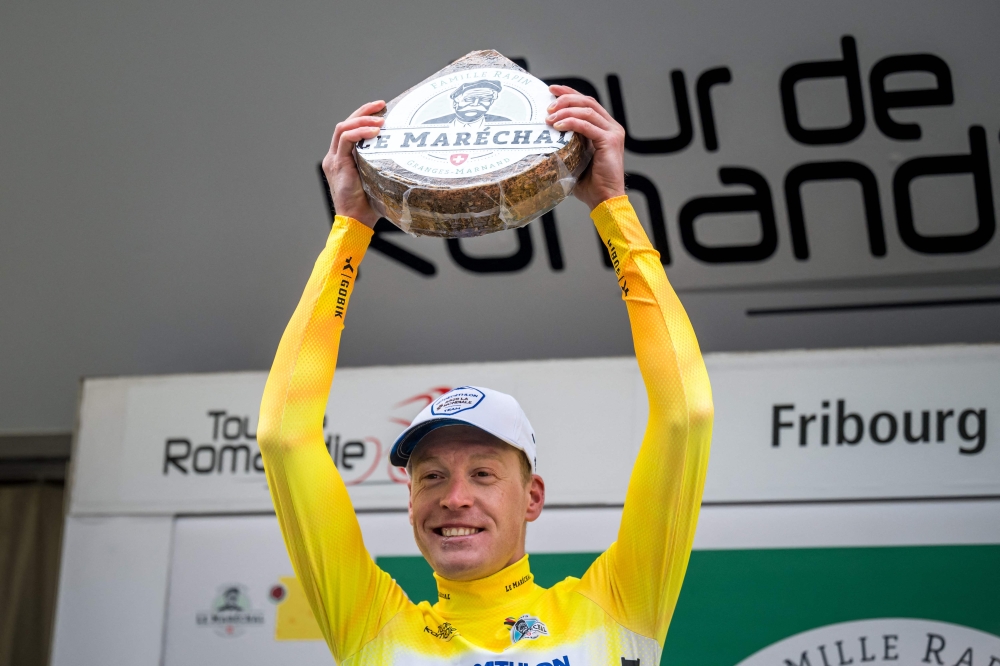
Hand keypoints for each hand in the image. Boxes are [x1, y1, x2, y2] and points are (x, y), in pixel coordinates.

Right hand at [321, 101, 385, 227]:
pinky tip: (374, 132)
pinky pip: (345, 140)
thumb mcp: (378, 180)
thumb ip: (383, 167)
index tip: (382, 110)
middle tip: (382, 105)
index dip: (365, 117)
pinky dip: (359, 133)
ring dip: (363, 120)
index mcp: (343, 158)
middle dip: (364, 111)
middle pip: (346, 124)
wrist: (355, 221)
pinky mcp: (336, 164)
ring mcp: (334, 159)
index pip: (351, 130)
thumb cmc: (369, 205)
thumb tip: (407, 160)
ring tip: (381, 120)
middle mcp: (335, 156)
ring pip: (343, 128)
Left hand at [546, 85, 625, 210]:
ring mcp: (613, 132)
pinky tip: (558, 126)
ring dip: (565, 110)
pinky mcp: (610, 141)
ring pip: (587, 110)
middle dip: (565, 98)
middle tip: (547, 104)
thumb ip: (568, 144)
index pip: (586, 103)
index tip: (551, 90)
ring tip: (549, 118)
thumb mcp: (575, 158)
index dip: (569, 93)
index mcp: (604, 128)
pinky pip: (587, 125)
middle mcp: (611, 127)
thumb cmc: (590, 184)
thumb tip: (546, 137)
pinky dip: (571, 122)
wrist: (604, 199)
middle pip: (587, 101)